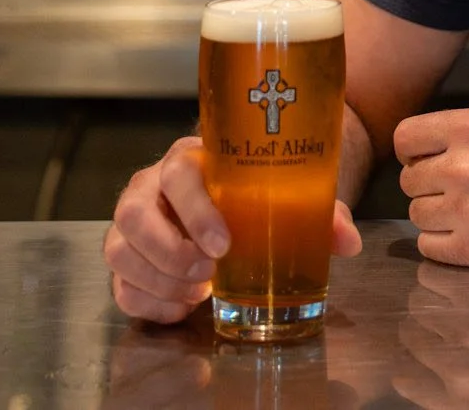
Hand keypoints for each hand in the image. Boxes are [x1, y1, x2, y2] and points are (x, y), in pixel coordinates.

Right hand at [103, 135, 364, 322]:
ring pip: (119, 251)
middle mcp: (149, 188)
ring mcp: (132, 224)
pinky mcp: (127, 260)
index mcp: (188, 160)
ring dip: (158, 279)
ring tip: (199, 293)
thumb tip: (348, 242)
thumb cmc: (254, 190)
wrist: (228, 194)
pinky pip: (120, 286)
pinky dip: (150, 303)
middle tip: (207, 275)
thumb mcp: (285, 192)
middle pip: (132, 214)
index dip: (196, 211)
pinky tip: (183, 307)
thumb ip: (317, 213)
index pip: (177, 176)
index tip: (224, 244)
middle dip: (168, 251)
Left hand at [394, 104, 468, 266]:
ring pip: (417, 214)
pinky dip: (443, 241)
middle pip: (408, 180)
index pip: (405, 138)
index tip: (426, 157)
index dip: (414, 149)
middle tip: (458, 186)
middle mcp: (462, 169)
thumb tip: (436, 140)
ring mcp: (467, 213)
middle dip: (429, 182)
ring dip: (436, 212)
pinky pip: (429, 246)